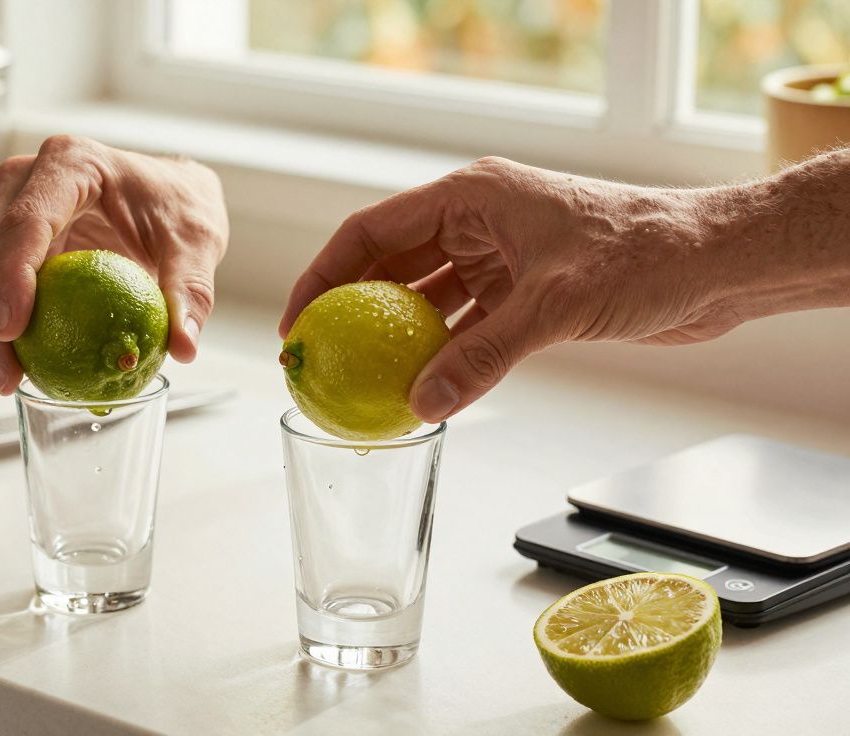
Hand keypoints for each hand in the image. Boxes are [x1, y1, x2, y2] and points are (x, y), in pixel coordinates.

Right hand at [0, 135, 228, 394]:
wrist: (168, 196)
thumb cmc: (179, 207)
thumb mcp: (198, 243)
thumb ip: (191, 291)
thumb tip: (184, 347)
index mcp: (70, 163)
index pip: (27, 222)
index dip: (11, 276)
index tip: (14, 330)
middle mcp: (27, 178)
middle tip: (7, 375)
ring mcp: (10, 206)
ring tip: (7, 380)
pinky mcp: (7, 239)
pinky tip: (16, 367)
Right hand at [279, 156, 743, 422]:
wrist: (718, 263)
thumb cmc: (647, 252)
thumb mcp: (554, 305)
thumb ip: (484, 357)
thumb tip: (425, 403)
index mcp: (472, 198)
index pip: (371, 232)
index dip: (324, 276)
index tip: (300, 322)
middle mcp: (479, 224)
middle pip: (390, 266)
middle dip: (352, 313)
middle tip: (320, 359)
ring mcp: (501, 258)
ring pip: (426, 300)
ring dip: (397, 340)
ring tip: (363, 382)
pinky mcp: (525, 291)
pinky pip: (464, 324)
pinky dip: (442, 355)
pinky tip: (423, 387)